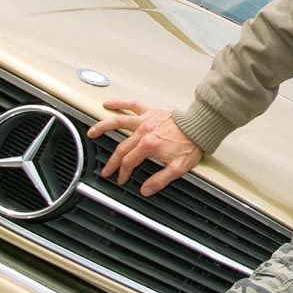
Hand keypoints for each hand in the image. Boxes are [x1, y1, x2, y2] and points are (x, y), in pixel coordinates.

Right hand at [86, 99, 202, 195]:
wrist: (199, 126)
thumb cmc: (190, 144)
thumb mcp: (178, 168)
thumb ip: (160, 180)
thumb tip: (145, 190)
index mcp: (149, 145)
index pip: (129, 162)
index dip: (123, 173)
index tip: (122, 179)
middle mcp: (144, 131)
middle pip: (122, 148)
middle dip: (112, 161)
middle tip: (106, 169)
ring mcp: (146, 120)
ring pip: (119, 122)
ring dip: (103, 127)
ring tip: (92, 132)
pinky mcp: (150, 111)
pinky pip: (132, 105)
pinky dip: (119, 103)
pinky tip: (108, 103)